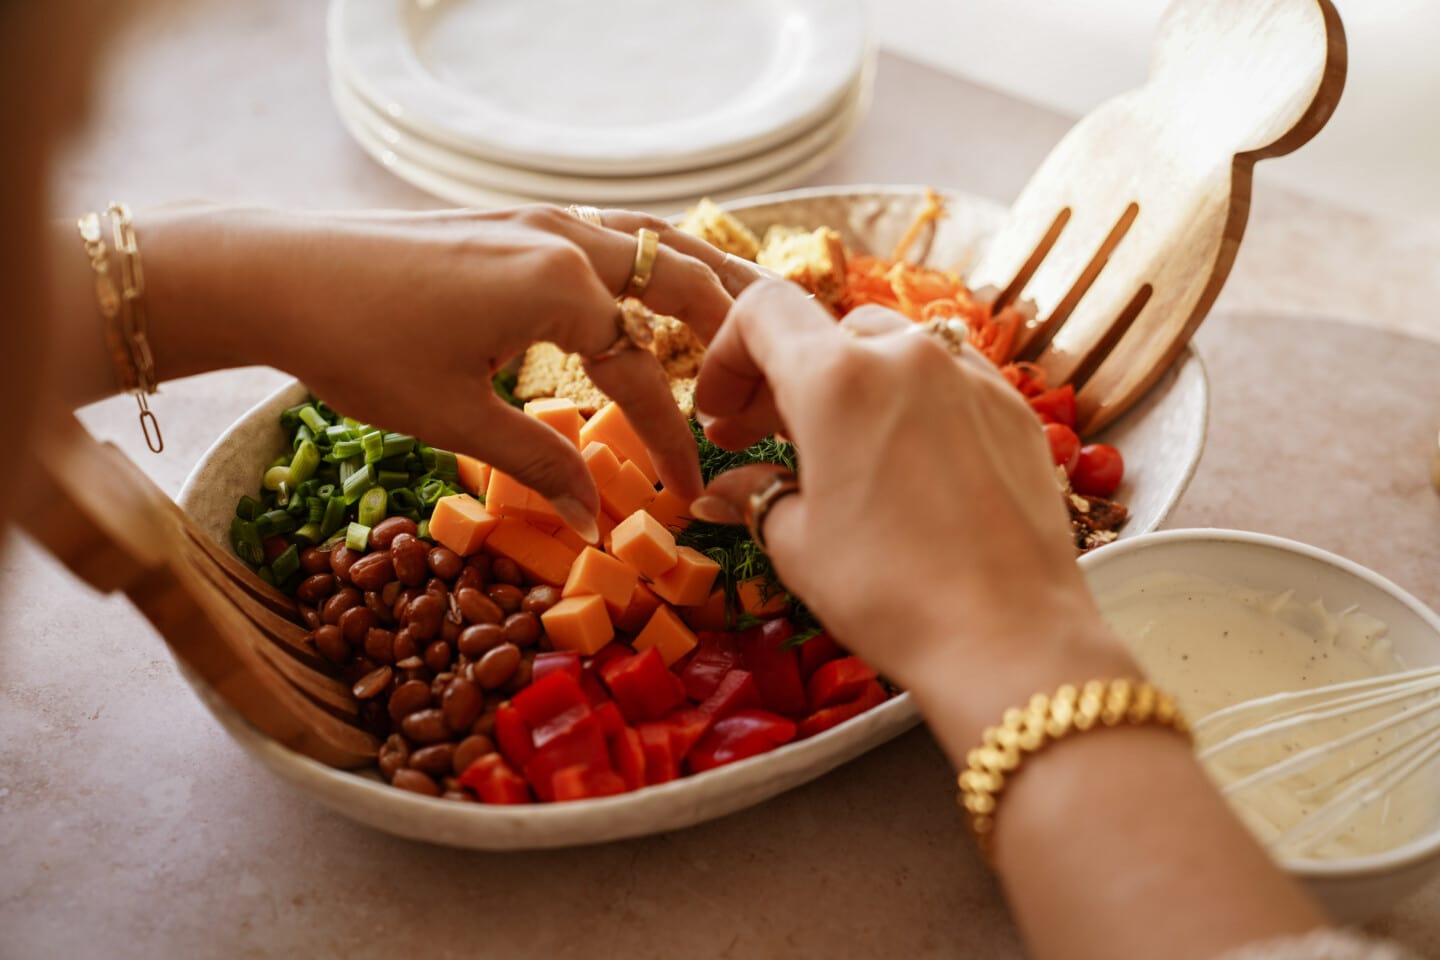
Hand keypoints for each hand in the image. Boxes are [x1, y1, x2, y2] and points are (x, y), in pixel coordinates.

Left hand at [139, 203, 767, 537]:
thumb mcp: (454, 419)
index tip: (692, 485)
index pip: (644, 371)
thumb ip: (539, 462)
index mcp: (561, 287)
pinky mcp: (508, 216)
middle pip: (675, 278)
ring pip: (644, 240)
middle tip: (751, 381)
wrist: (274, 273)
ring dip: (687, 281)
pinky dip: (637, 261)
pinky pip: (601, 232)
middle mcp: (562, 237)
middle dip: (721, 333)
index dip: (672, 436)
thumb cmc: (360, 348)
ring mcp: (535, 217)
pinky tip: (636, 289)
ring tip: (723, 322)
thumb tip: (595, 519)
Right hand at [691, 281, 1125, 700]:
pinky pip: (948, 380)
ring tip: (837, 449)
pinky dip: (912, 402)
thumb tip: (724, 493)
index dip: (727, 355)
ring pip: (892, 349)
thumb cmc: (891, 594)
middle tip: (759, 438)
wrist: (1011, 639)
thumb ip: (755, 496)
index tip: (720, 411)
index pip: (764, 313)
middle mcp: (908, 356)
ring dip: (851, 385)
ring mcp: (971, 376)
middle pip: (827, 333)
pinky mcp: (1013, 410)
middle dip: (785, 378)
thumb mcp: (798, 545)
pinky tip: (904, 461)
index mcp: (838, 378)